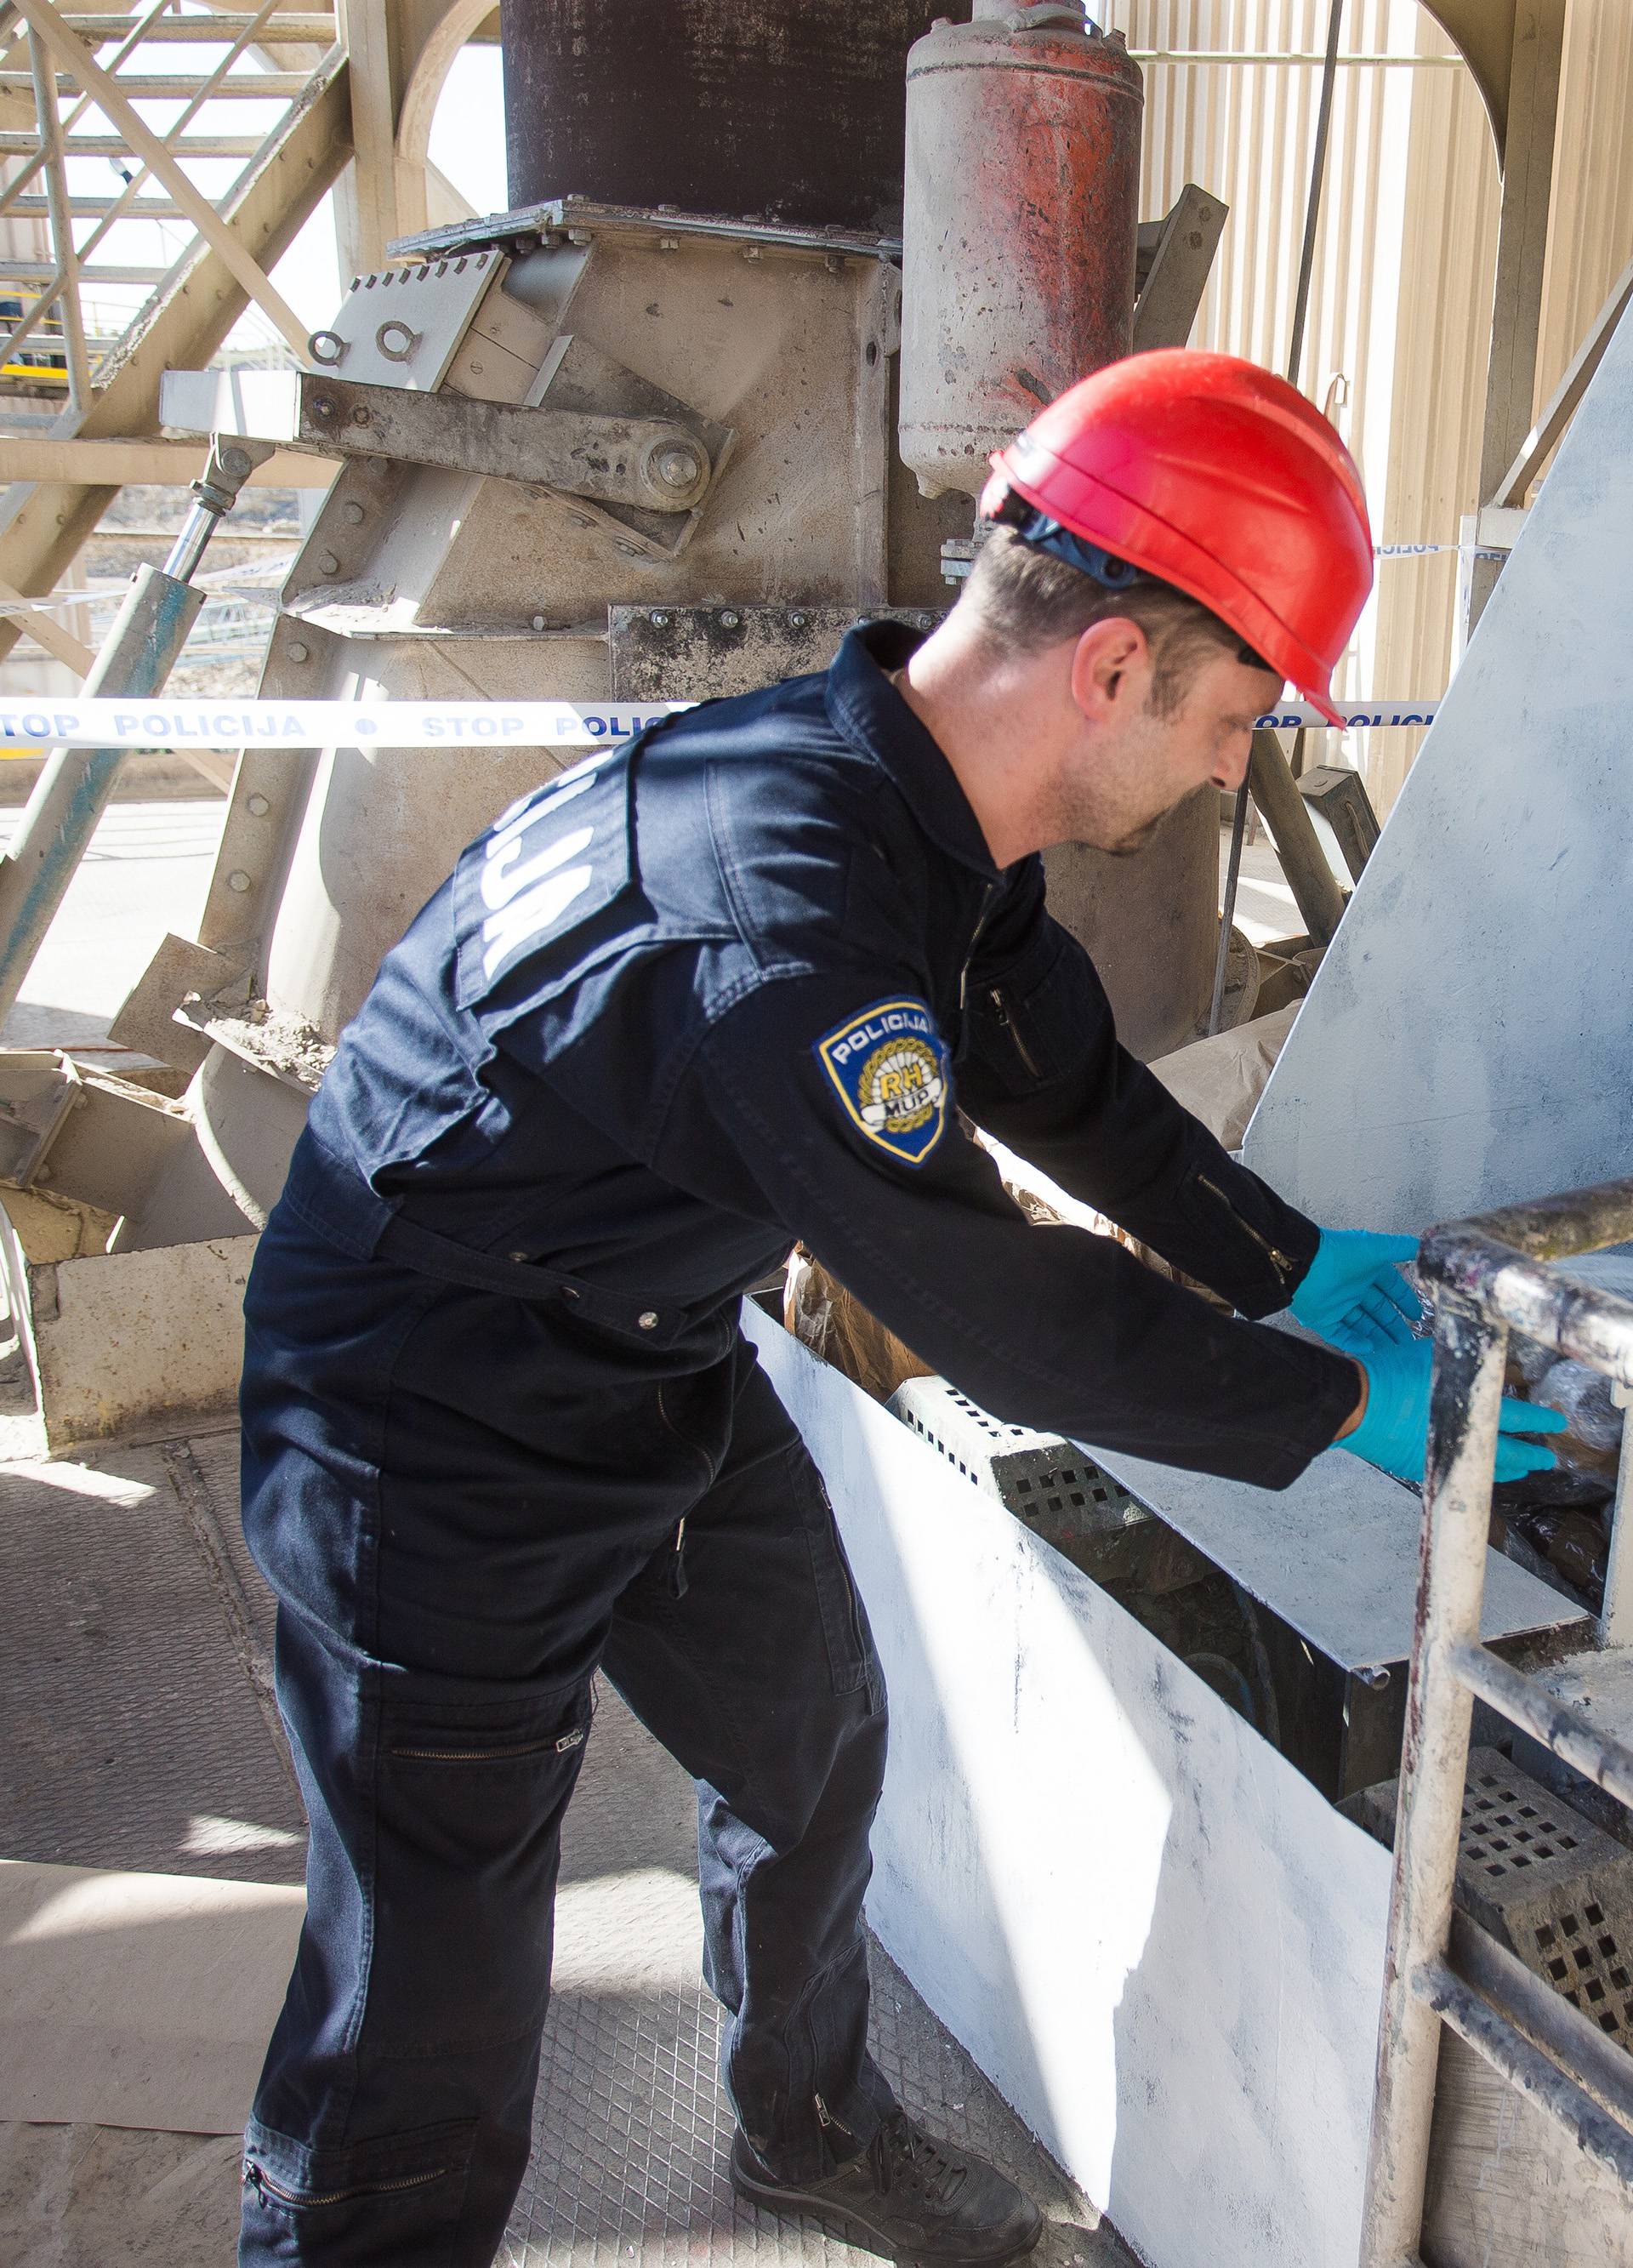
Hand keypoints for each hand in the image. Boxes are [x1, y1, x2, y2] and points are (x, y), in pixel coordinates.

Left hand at [1293, 1226, 1422, 1347]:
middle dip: (1393, 1326)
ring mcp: (1337, 1304)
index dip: (1404, 1301)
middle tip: (1408, 1342)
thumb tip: (1427, 1246)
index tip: (1417, 1316)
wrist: (1304, 1264)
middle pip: (1378, 1311)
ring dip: (1377, 1337)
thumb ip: (1403, 1247)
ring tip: (1394, 1351)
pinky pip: (1339, 1334)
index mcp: (1367, 1271)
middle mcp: (1353, 1288)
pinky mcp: (1322, 1318)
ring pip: (1361, 1325)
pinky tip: (1370, 1349)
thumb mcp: (1379, 1247)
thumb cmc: (1342, 1253)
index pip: (1391, 1289)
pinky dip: (1354, 1342)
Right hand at [1336, 1313, 1564, 1484]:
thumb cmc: (1392, 1373)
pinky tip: (1478, 1471)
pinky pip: (1459, 1474)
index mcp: (1472, 1408)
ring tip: (1521, 1469)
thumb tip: (1481, 1366)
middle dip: (1532, 1455)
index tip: (1557, 1422)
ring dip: (1507, 1468)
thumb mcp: (1433, 1355)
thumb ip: (1463, 1364)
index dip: (1541, 1419)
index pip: (1519, 1417)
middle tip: (1548, 1458)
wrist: (1353, 1402)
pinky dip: (1475, 1472)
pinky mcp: (1422, 1467)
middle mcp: (1464, 1439)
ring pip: (1486, 1470)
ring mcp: (1444, 1456)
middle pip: (1510, 1453)